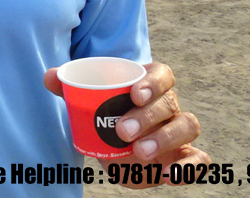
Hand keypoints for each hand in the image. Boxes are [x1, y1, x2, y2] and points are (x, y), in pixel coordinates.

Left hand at [45, 62, 208, 187]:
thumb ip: (68, 87)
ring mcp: (179, 130)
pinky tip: (169, 175)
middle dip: (147, 117)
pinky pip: (199, 160)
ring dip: (166, 139)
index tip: (134, 95)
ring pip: (188, 126)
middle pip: (169, 103)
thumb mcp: (87, 100)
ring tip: (141, 152)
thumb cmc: (105, 113)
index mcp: (150, 83)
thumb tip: (50, 77)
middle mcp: (170, 104)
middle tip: (122, 131)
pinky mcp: (185, 156)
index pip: (162, 74)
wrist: (116, 144)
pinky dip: (189, 168)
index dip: (153, 83)